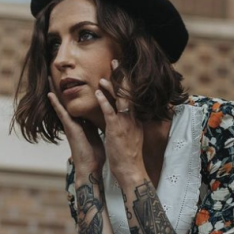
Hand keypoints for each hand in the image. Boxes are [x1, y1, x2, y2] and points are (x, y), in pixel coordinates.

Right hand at [47, 75, 104, 174]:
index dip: (77, 92)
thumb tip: (105, 117)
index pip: (80, 103)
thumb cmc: (95, 154)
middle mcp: (75, 121)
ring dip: (56, 91)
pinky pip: (62, 113)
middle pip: (69, 100)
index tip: (76, 79)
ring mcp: (71, 124)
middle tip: (55, 73)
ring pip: (63, 103)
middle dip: (64, 87)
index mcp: (84, 121)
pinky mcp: (70, 128)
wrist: (91, 167)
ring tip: (49, 77)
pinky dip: (56, 104)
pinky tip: (49, 94)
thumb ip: (97, 124)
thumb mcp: (98, 134)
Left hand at [94, 59, 144, 181]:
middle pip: (128, 93)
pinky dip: (104, 100)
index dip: (127, 83)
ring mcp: (125, 123)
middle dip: (122, 77)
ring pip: (119, 100)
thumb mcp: (133, 138)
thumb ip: (131, 126)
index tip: (123, 71)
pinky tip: (98, 92)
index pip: (132, 97)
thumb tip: (129, 120)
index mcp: (136, 121)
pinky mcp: (116, 129)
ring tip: (102, 76)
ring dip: (111, 86)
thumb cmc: (130, 157)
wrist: (132, 170)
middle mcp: (132, 119)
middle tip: (116, 62)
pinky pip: (110, 111)